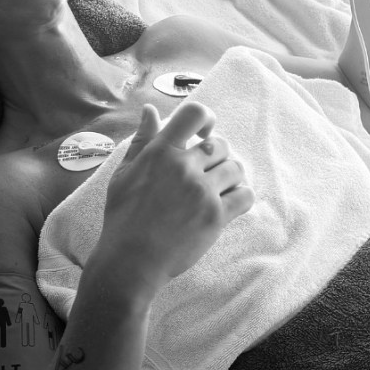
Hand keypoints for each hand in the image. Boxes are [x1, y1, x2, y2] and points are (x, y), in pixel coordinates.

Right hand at [98, 101, 254, 290]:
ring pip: (236, 168)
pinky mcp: (216, 216)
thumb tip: (151, 110)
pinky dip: (241, 197)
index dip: (206, 119)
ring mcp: (202, 191)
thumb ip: (142, 140)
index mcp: (160, 152)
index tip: (204, 134)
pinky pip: (245, 195)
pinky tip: (228, 204)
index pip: (195, 114)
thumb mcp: (124, 173)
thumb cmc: (123, 217)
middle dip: (217, 157)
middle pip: (221, 144)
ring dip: (230, 177)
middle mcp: (183, 167)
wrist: (131, 260)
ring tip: (216, 190)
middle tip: (205, 174)